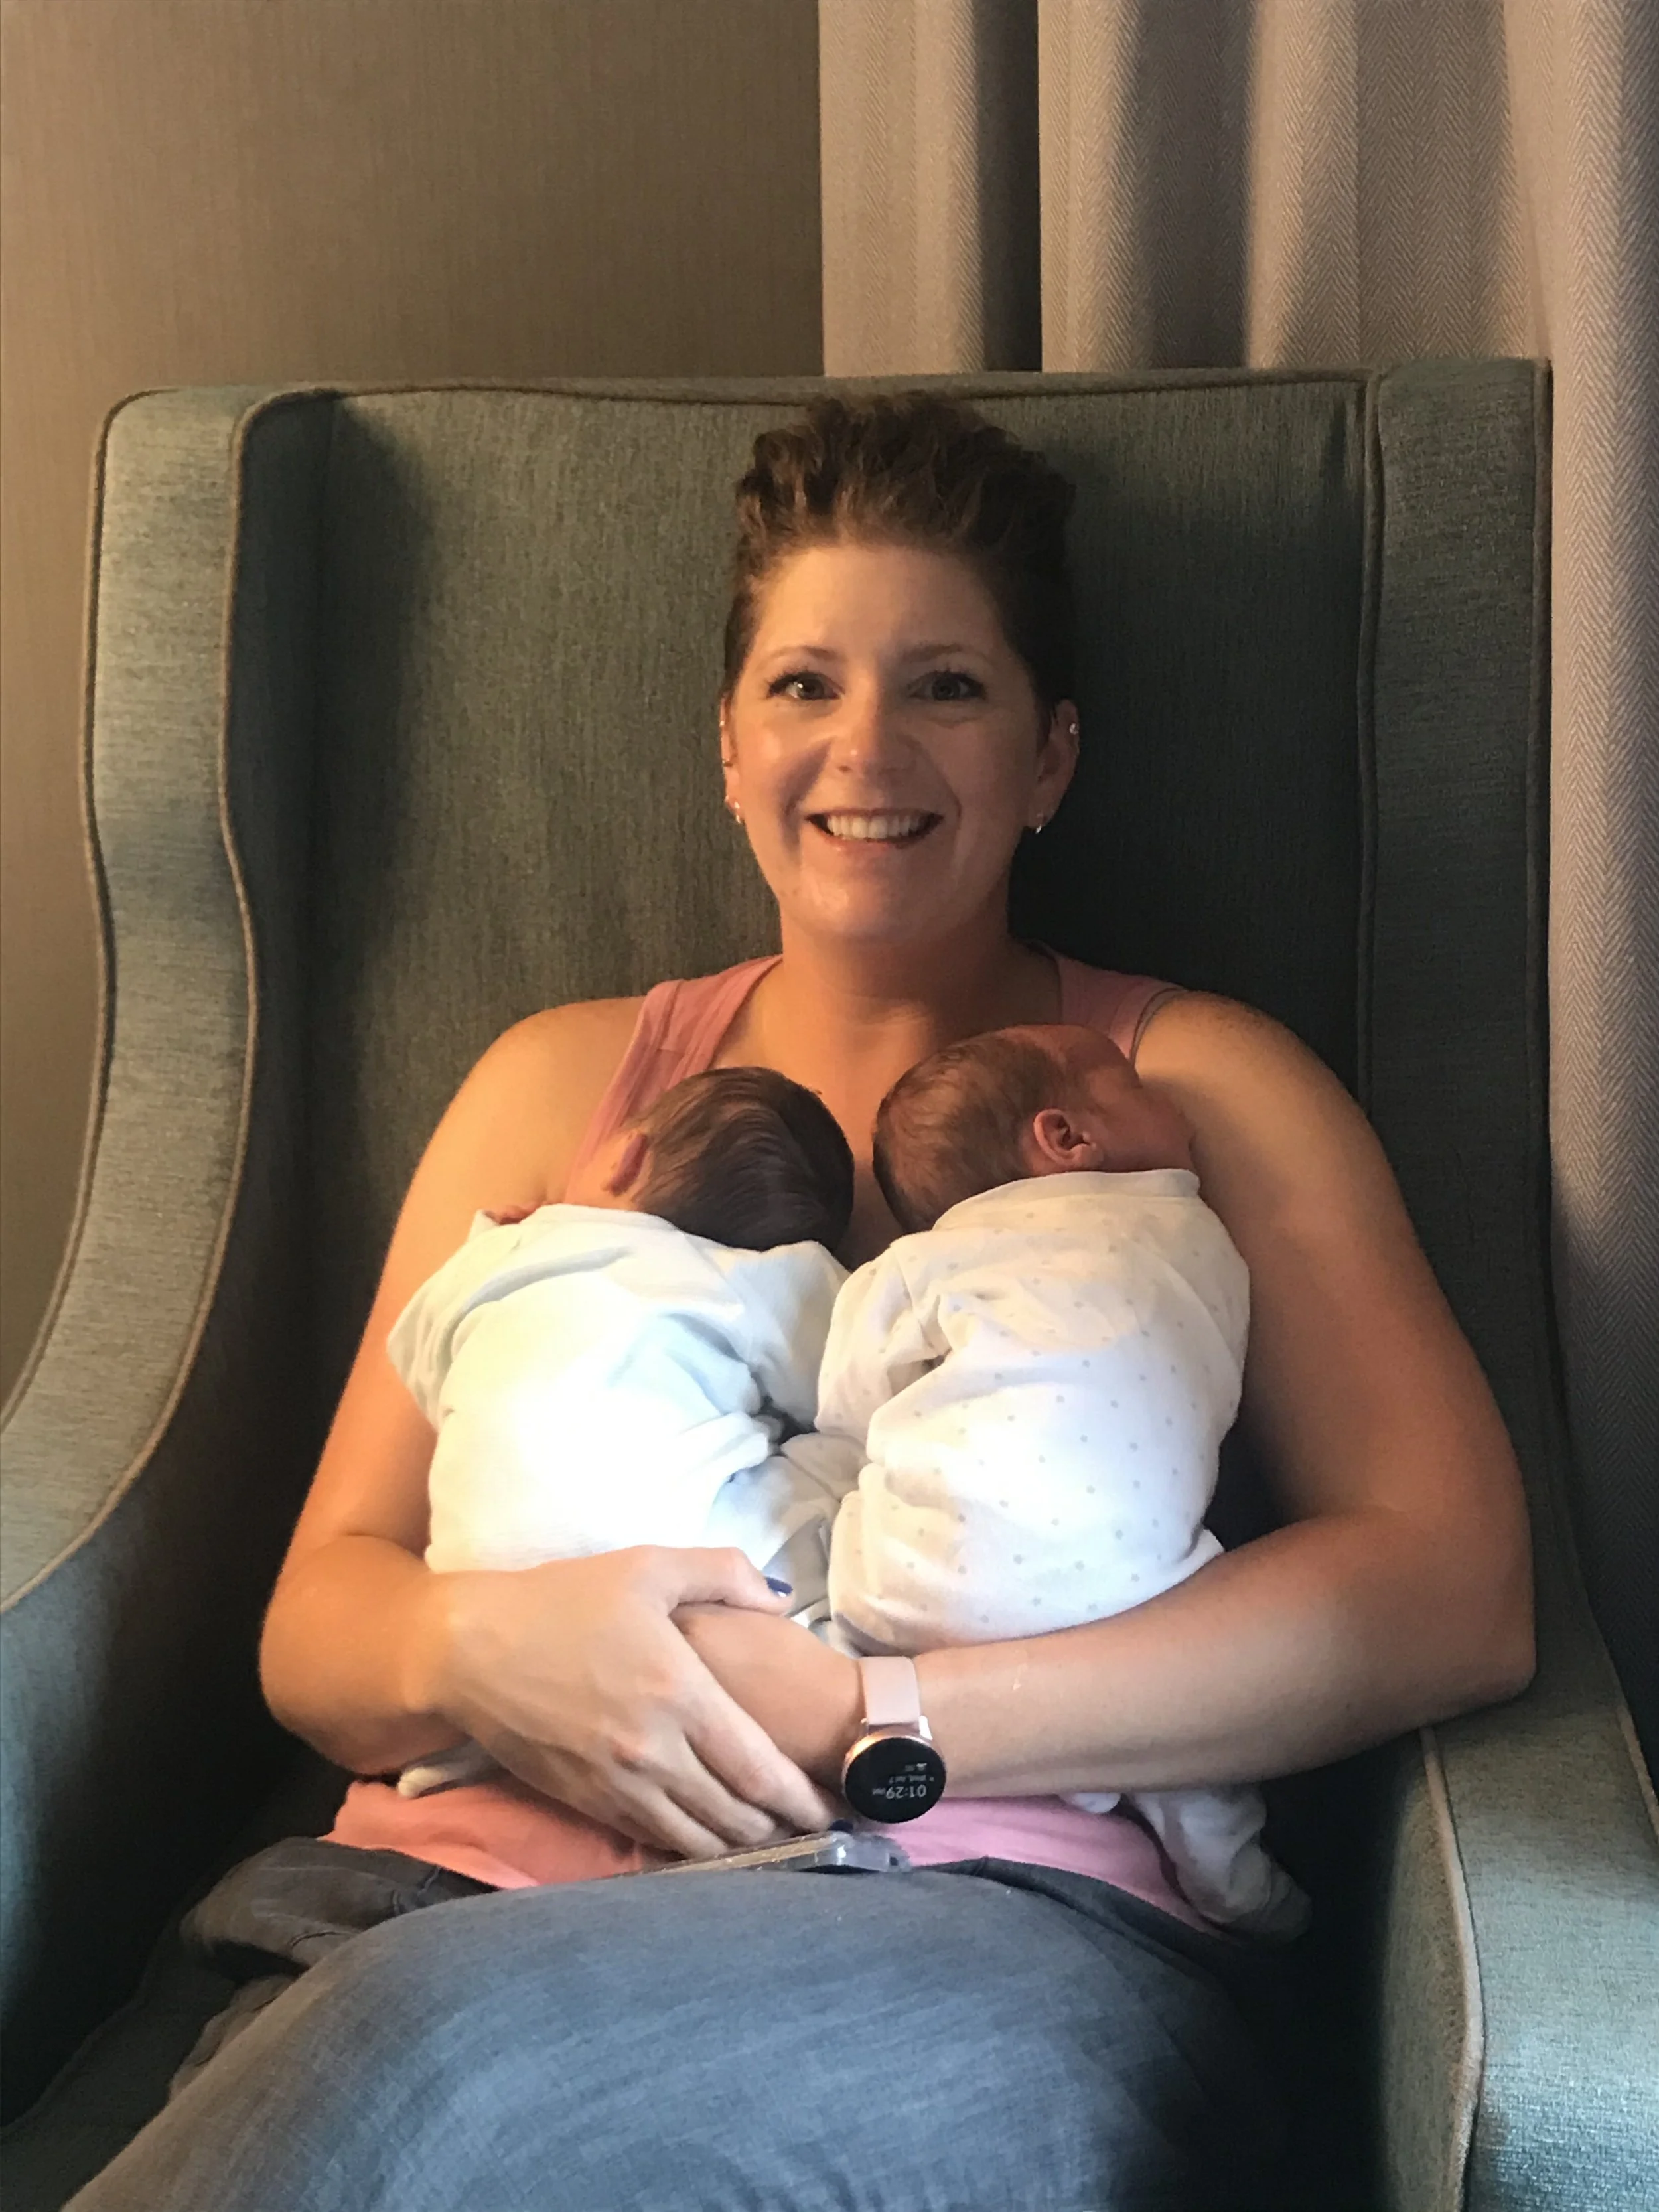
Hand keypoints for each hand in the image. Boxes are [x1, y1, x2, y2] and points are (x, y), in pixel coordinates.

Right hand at [419, 1546, 838, 1857]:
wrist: (467, 1647)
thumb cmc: (563, 1600)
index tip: (836, 1809)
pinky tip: (708, 1841)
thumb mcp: (650, 1566)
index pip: (762, 1772)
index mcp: (682, 1694)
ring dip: (740, 1849)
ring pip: (698, 1843)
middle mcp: (656, 1752)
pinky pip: (653, 1842)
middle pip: (738, 1819)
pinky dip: (688, 1849)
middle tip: (814, 1831)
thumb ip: (724, 1575)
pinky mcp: (586, 1802)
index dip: (805, 1800)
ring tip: (771, 1841)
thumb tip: (779, 1603)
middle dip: (783, 1831)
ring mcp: (618, 1786)